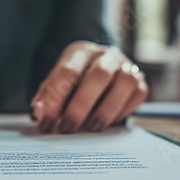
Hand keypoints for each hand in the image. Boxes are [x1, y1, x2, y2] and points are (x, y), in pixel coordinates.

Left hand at [30, 41, 147, 132]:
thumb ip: (46, 98)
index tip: (46, 122)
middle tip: (67, 127)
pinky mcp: (141, 81)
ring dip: (106, 109)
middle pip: (98, 76)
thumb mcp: (56, 85)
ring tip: (90, 128)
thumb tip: (38, 113)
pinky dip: (123, 111)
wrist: (100, 75)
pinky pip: (138, 95)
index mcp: (80, 51)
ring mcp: (127, 66)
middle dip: (80, 106)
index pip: (67, 72)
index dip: (55, 99)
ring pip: (124, 82)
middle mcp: (106, 54)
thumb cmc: (74, 83)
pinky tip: (108, 123)